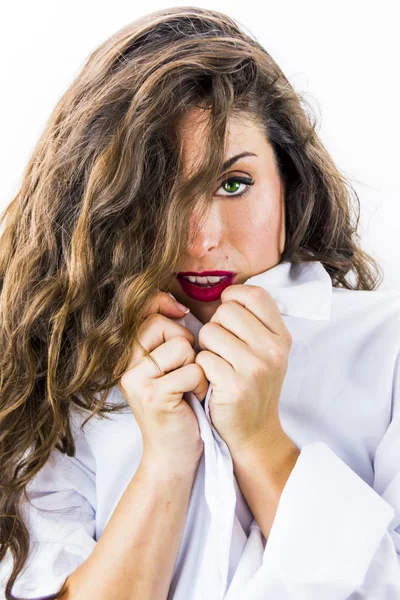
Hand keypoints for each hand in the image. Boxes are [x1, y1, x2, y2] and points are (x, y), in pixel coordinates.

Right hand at [116, 291, 207, 475]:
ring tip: (190, 386)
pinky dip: (201, 384)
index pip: (142, 312)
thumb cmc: (178, 407)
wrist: (173, 455)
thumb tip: (177, 306)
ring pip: (181, 347)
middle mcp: (125, 366)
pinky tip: (194, 399)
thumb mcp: (168, 369)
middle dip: (184, 343)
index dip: (163, 305)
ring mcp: (137, 381)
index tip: (181, 314)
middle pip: (160, 324)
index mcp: (127, 356)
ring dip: (196, 366)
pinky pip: (191, 371)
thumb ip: (167, 339)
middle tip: (186, 368)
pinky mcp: (155, 397)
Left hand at [195, 284, 292, 455]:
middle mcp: (273, 350)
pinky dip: (201, 368)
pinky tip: (212, 379)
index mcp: (281, 337)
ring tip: (216, 363)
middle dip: (215, 325)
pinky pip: (203, 358)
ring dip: (205, 347)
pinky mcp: (235, 386)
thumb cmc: (253, 385)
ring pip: (210, 332)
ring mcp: (255, 368)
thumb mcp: (266, 351)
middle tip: (220, 347)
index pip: (255, 295)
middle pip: (227, 311)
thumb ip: (253, 322)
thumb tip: (225, 292)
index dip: (234, 297)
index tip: (227, 311)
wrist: (255, 432)